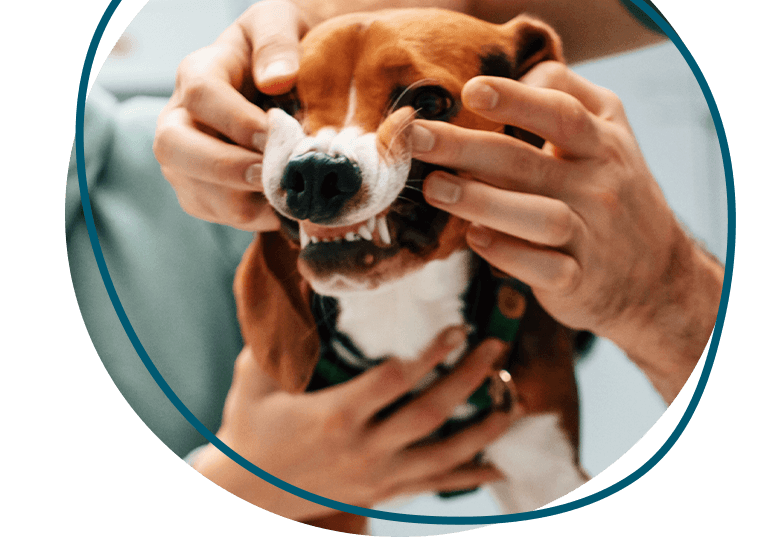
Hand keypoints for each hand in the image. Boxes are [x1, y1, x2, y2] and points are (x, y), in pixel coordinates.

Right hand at [153, 0, 306, 229]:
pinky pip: (224, 217)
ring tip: (293, 189)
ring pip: (201, 192)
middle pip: (174, 149)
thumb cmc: (279, 49)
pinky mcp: (202, 193)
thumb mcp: (279, 23)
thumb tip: (277, 79)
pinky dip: (260, 216)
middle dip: (226, 167)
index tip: (277, 131)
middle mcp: (178, 119)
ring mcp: (185, 161)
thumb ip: (276, 41)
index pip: (201, 96)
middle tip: (274, 173)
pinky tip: (290, 201)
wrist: (281, 80)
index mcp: (197, 73)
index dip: (237, 119)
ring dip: (250, 198)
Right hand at [192, 327, 514, 519]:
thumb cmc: (251, 427)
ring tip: (514, 401)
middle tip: (495, 347)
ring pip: (442, 455)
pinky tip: (502, 466)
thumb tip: (296, 283)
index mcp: (334, 416)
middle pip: (428, 414)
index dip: (430, 355)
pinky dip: (471, 476)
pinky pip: (434, 485)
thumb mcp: (255, 378)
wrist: (247, 491)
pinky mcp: (383, 492)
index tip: (457, 328)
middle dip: (467, 380)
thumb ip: (279, 338)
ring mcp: (377, 476)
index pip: (393, 381)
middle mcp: (362, 449)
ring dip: (483, 429)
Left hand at [410, 62, 720, 398]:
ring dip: (481, 202)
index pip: (560, 113)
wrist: (657, 274)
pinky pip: (545, 269)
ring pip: (539, 217)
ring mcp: (593, 235)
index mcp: (603, 142)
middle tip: (417, 139)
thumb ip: (564, 95)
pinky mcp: (580, 279)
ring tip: (433, 189)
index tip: (471, 90)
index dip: (517, 99)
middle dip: (467, 148)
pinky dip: (508, 254)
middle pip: (528, 163)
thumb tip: (505, 75)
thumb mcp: (608, 133)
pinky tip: (474, 239)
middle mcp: (601, 185)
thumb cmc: (612, 189)